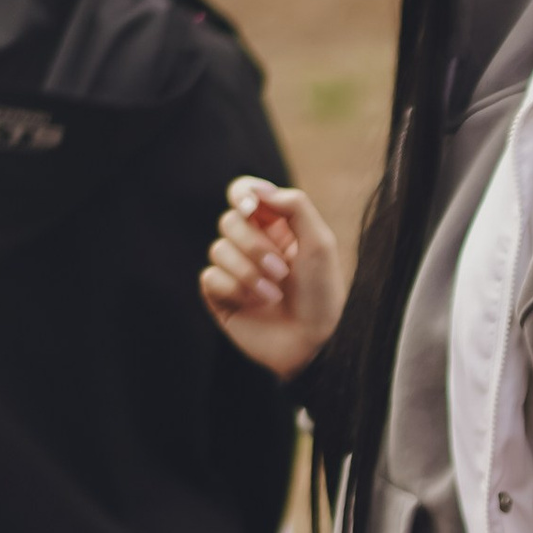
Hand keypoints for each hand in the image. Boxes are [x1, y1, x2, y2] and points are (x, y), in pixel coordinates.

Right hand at [202, 176, 346, 377]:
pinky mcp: (220, 296)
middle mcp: (253, 245)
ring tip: (274, 294)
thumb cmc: (322, 295)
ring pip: (217, 249)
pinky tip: (255, 304)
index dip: (242, 195)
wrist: (314, 343)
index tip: (251, 208)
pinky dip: (234, 289)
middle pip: (229, 221)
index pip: (245, 194)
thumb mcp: (320, 244)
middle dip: (254, 245)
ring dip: (248, 272)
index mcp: (277, 227)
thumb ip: (295, 207)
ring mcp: (235, 270)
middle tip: (282, 270)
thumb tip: (259, 189)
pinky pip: (210, 277)